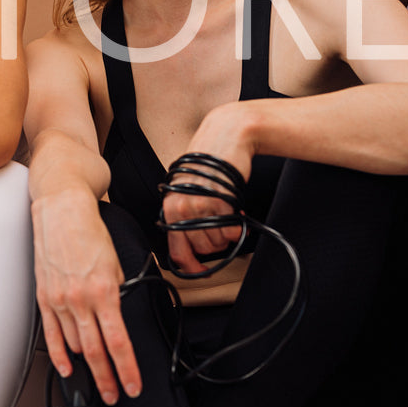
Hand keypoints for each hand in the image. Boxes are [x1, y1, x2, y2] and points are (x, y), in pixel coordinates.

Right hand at [32, 189, 140, 402]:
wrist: (61, 209)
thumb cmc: (89, 230)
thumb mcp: (116, 263)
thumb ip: (117, 293)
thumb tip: (117, 315)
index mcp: (104, 291)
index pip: (118, 343)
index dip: (127, 370)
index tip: (133, 385)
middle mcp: (80, 299)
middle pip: (96, 352)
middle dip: (108, 378)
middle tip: (116, 394)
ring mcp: (59, 300)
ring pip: (75, 346)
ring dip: (88, 366)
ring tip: (97, 380)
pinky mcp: (44, 296)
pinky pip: (51, 334)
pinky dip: (59, 354)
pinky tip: (67, 367)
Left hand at [162, 107, 253, 273]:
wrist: (225, 137)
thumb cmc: (208, 163)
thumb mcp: (187, 189)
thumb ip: (187, 215)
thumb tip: (195, 246)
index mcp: (170, 206)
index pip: (177, 250)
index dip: (191, 265)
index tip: (202, 270)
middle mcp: (181, 207)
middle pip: (201, 249)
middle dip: (215, 243)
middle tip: (222, 226)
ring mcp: (200, 205)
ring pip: (216, 242)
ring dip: (226, 234)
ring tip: (228, 215)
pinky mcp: (219, 200)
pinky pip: (230, 230)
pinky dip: (237, 228)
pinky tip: (237, 213)